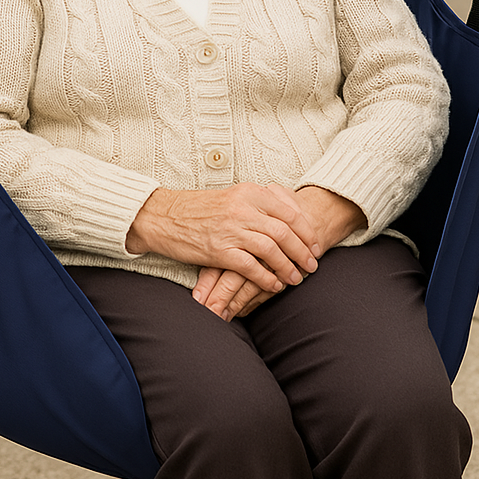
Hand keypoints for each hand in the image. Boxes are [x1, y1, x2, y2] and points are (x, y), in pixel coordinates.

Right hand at [191, 186, 366, 320]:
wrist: (163, 216)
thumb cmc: (198, 208)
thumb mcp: (232, 196)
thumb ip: (258, 204)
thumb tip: (286, 217)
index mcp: (249, 192)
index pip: (289, 211)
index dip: (306, 230)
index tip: (315, 244)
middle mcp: (242, 209)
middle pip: (285, 232)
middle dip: (303, 251)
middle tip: (312, 265)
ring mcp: (231, 230)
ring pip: (272, 250)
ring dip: (289, 267)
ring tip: (297, 278)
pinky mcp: (219, 251)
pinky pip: (251, 267)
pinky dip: (267, 278)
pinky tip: (274, 285)